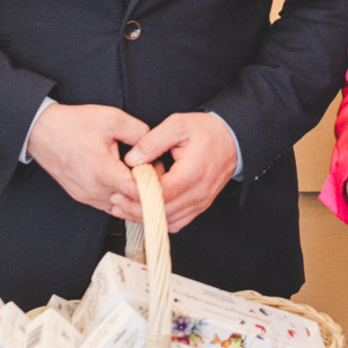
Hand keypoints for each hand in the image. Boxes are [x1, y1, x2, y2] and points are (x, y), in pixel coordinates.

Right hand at [26, 103, 149, 219]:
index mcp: (103, 173)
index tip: (159, 169)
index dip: (155, 183)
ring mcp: (87, 197)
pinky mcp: (83, 197)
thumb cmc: (73, 125)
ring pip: (121, 209)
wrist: (42, 131)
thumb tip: (156, 146)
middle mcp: (94, 191)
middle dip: (148, 191)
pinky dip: (122, 198)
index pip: (139, 194)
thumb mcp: (112, 119)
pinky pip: (109, 206)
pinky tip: (127, 182)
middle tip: (155, 172)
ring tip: (141, 176)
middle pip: (132, 204)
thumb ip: (140, 132)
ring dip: (134, 197)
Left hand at [119, 113, 238, 232]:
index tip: (121, 187)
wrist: (232, 139)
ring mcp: (199, 202)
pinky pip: (176, 222)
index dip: (139, 194)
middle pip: (162, 211)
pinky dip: (158, 220)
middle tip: (115, 199)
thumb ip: (152, 141)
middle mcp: (198, 193)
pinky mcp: (199, 206)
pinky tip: (143, 211)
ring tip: (122, 206)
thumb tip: (132, 159)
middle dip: (134, 208)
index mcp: (192, 173)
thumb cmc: (207, 132)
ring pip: (167, 221)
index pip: (162, 192)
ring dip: (143, 216)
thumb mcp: (178, 125)